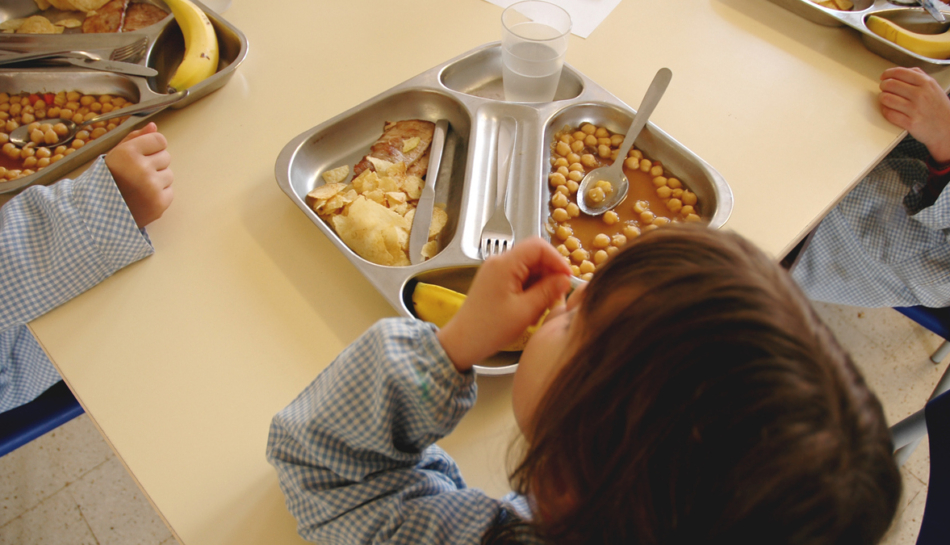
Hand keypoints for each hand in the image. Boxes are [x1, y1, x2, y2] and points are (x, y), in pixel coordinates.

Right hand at [105, 122, 172, 227]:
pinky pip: (169, 191)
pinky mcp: (159, 203)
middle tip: (135, 174)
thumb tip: (154, 126)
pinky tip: (143, 198)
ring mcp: (152, 187)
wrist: (99, 213)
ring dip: (157, 179)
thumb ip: (135, 138)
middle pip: (166, 156)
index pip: (160, 139)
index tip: (140, 155)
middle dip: (154, 163)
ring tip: (138, 186)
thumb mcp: (114, 154)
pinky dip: (159, 194)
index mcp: (128, 153)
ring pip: (169, 174)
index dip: (151, 147)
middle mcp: (141, 168)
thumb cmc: (107, 180)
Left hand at [437, 237, 572, 371]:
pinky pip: (521, 278)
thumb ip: (548, 291)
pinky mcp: (496, 281)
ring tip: (541, 308)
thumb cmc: (490, 329)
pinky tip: (531, 309)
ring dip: (541, 285)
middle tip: (557, 297)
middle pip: (534, 257)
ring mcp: (497, 271)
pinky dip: (531, 290)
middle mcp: (499, 262)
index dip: (557, 260)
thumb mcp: (525, 311)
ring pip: (530, 268)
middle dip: (550, 275)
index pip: (538, 246)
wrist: (463, 342)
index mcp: (504, 264)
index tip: (567, 278)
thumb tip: (566, 279)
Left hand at [879, 67, 949, 163]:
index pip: (900, 72)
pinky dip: (885, 111)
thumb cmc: (938, 107)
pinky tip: (889, 109)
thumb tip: (900, 72)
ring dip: (882, 98)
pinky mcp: (910, 122)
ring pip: (886, 98)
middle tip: (883, 88)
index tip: (883, 77)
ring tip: (885, 99)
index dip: (887, 73)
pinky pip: (889, 114)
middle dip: (883, 86)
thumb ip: (919, 76)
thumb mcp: (934, 87)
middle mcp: (920, 94)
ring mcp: (914, 109)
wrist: (947, 128)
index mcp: (926, 83)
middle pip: (890, 84)